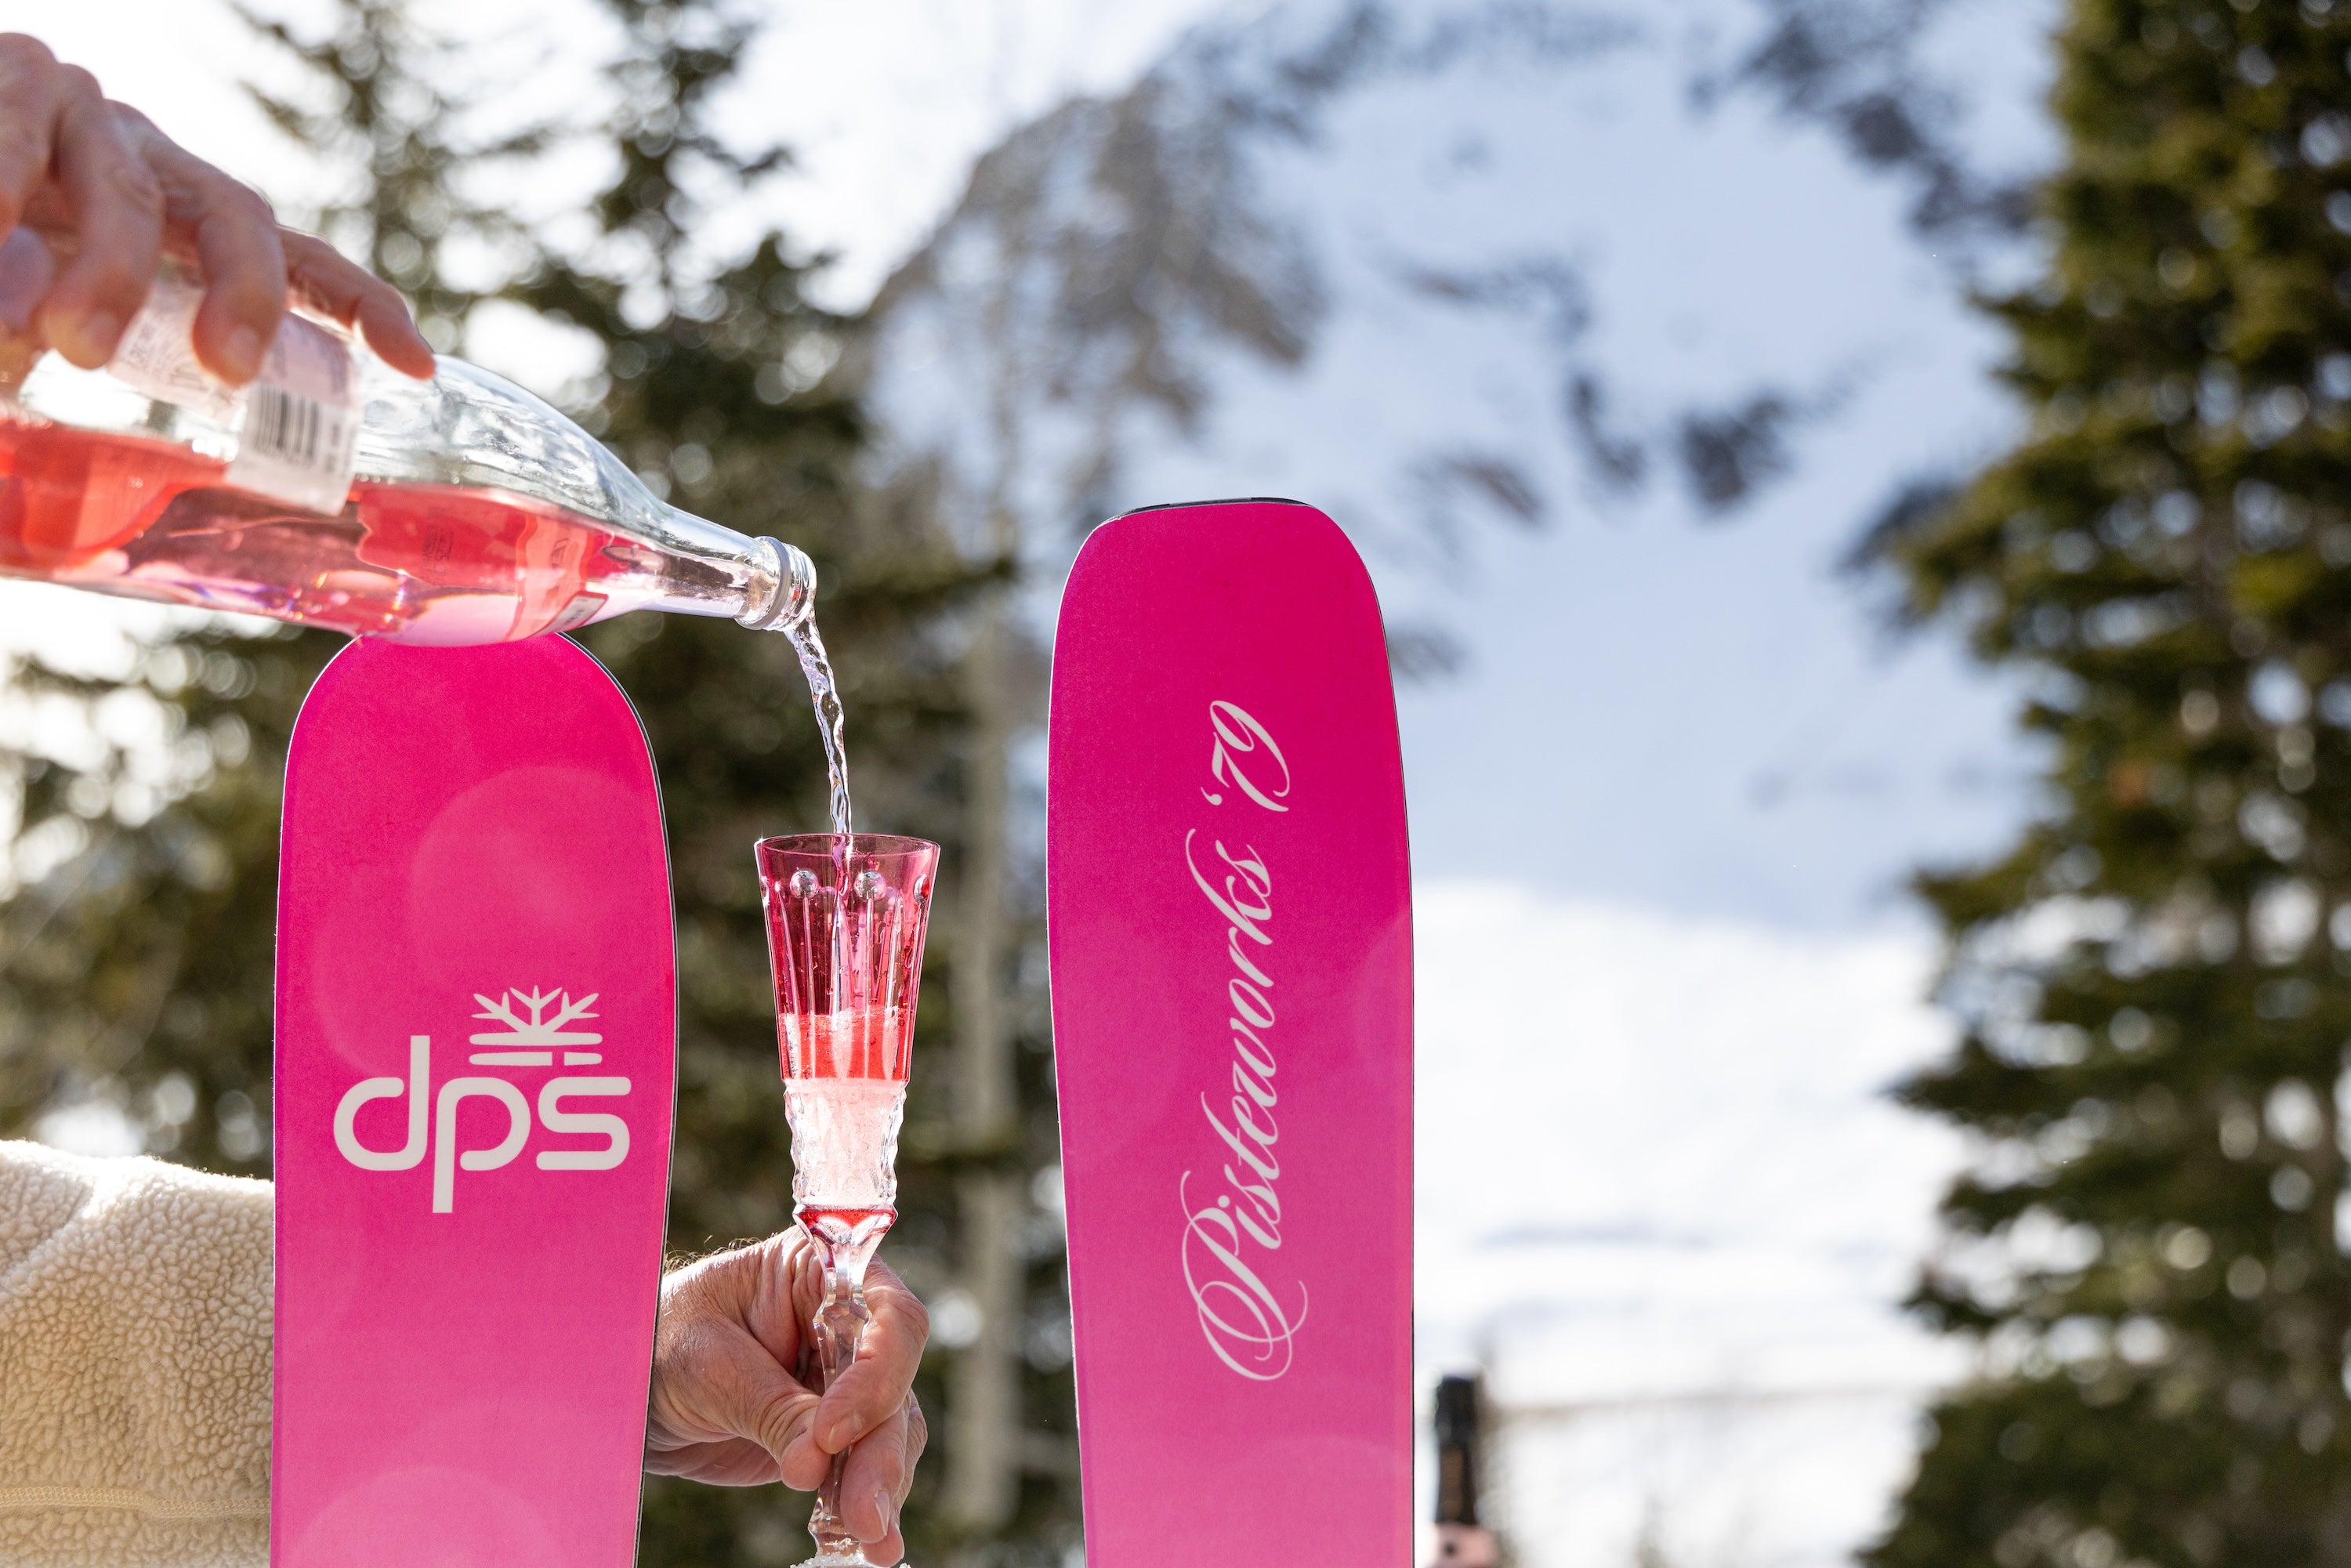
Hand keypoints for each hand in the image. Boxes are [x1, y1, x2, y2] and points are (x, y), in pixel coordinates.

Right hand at [0, 33, 433, 382]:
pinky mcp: (6, 73)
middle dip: (240, 293)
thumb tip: (70, 389)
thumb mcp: (21, 321)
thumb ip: (41, 346)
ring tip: (70, 343)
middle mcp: (138, 152)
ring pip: (124, 188)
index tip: (418, 366)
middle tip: (225, 372)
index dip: (359, 300)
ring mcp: (69, 104)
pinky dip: (5, 195)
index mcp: (169, 212)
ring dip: (106, 268)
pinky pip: (14, 143)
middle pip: (232, 213)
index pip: (288, 252)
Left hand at [647, 1232, 929, 1563]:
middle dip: (880, 1452)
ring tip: (873, 1540)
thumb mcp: (708, 1366)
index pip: (886, 1316)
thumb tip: (818, 1462)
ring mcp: (844, 1382)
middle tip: (867, 1513)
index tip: (831, 1433)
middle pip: (896, 1384)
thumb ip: (769, 1407)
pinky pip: (864, 1468)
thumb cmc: (661, 1342)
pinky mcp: (833, 1435)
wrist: (632, 1389)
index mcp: (824, 1273)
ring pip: (891, 1432)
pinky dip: (863, 1505)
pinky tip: (864, 1543)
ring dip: (881, 1487)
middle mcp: (849, 1324)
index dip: (876, 1374)